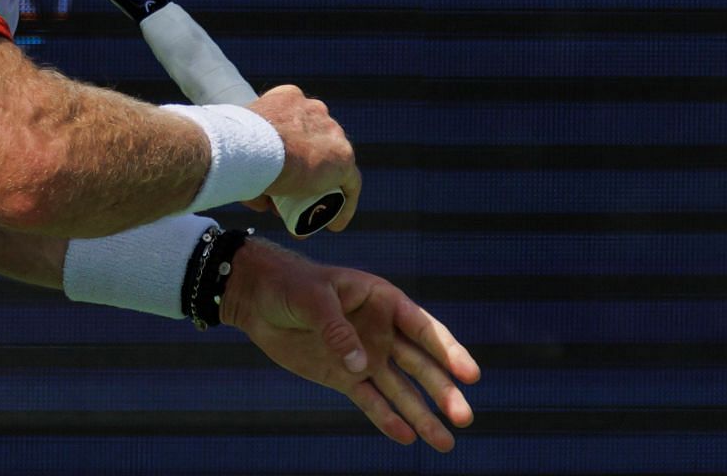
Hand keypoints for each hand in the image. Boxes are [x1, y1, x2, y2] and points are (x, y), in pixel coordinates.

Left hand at [222, 237, 479, 451]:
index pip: (422, 328)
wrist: (257, 298)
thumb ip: (336, 328)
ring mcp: (364, 356)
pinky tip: (406, 437)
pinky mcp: (343, 377)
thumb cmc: (289, 284)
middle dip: (443, 390)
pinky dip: (387, 419)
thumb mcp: (312, 297)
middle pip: (420, 365)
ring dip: (422, 414)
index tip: (469, 374)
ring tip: (445, 443)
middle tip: (464, 417)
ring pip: (400, 389)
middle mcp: (380, 331)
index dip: (447, 350)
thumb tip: (360, 365)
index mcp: (381, 301)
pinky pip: (370, 400)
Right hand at [244, 84, 359, 230]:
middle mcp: (314, 108)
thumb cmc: (235, 149)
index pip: (297, 125)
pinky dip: (344, 203)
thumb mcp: (241, 151)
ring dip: (324, 186)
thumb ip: (252, 169)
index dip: (292, 151)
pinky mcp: (343, 156)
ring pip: (334, 162)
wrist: (249, 149)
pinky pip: (349, 183)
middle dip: (309, 168)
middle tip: (295, 195)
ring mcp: (331, 130)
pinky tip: (334, 224)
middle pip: (318, 143)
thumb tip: (263, 200)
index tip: (284, 174)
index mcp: (288, 98)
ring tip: (311, 213)